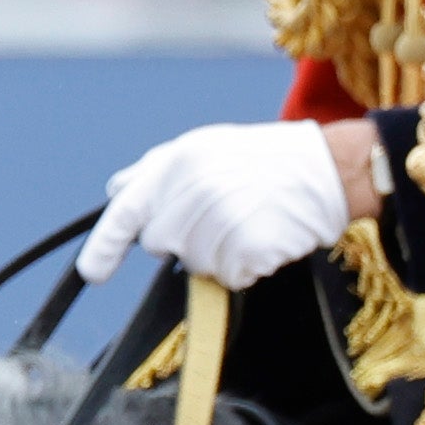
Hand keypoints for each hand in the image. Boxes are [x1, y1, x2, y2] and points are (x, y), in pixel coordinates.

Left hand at [78, 121, 348, 286]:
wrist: (331, 167)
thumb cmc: (265, 159)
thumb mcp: (206, 147)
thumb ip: (158, 171)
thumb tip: (116, 190)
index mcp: (179, 162)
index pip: (126, 210)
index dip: (105, 245)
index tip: (92, 273)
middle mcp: (194, 191)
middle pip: (160, 244)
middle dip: (181, 239)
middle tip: (221, 214)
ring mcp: (223, 220)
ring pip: (195, 264)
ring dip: (216, 254)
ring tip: (248, 220)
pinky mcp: (250, 248)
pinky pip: (229, 277)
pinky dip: (244, 267)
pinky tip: (264, 237)